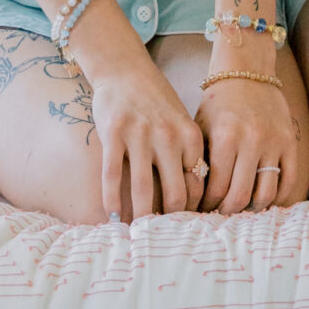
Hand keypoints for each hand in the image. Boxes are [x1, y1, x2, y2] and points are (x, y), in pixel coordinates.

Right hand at [90, 55, 206, 219]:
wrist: (125, 69)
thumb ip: (187, 155)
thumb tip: (192, 200)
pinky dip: (112, 200)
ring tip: (139, 235)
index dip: (192, 210)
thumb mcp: (180, 123)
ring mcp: (140, 134)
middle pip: (175, 193)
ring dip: (142, 217)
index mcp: (190, 134)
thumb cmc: (156, 102)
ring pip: (144, 189)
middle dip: (170, 221)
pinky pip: (113, 175)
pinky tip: (112, 216)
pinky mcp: (113, 133)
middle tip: (163, 238)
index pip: (197, 184)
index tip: (185, 227)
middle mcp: (168, 135)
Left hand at [199, 73, 298, 213]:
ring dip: (253, 208)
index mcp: (226, 136)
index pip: (217, 189)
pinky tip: (264, 198)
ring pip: (266, 194)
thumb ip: (199, 162)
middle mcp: (252, 139)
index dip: (208, 205)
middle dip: (228, 211)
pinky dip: (277, 197)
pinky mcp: (290, 141)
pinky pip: (289, 180)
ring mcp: (274, 141)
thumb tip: (195, 200)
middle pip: (241, 196)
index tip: (204, 208)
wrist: (247, 73)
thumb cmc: (218, 104)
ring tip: (242, 207)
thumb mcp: (201, 128)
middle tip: (221, 212)